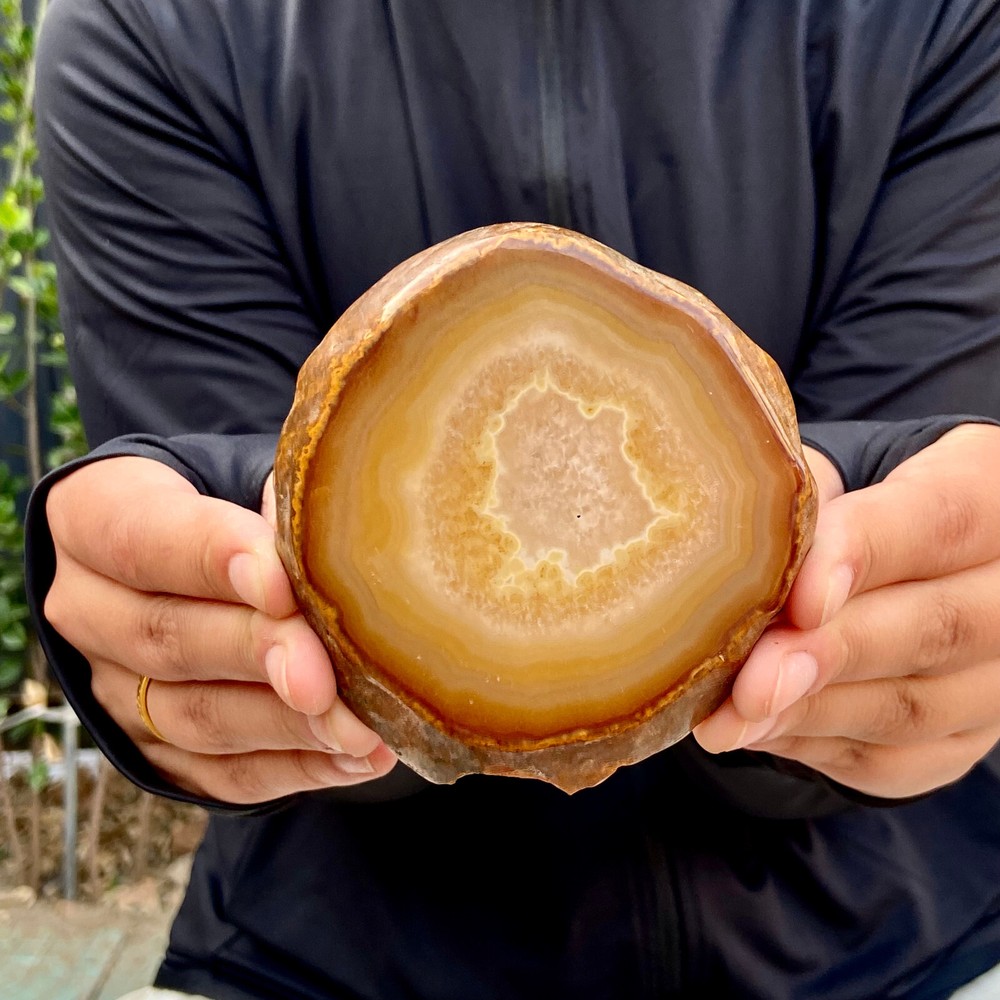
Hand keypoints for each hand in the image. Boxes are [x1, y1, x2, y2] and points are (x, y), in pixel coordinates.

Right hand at [44, 457, 395, 803]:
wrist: (218, 561)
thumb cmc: (242, 499)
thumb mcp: (248, 472)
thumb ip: (277, 494)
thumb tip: (312, 527)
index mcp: (95, 514)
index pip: (140, 538)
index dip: (211, 561)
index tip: (281, 585)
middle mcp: (89, 606)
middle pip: (165, 638)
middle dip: (258, 656)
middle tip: (325, 676)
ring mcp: (117, 688)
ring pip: (195, 717)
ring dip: (285, 726)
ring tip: (361, 729)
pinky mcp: (158, 750)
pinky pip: (223, 772)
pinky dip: (296, 767)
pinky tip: (358, 758)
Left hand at [694, 424, 999, 798]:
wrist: (879, 571)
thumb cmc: (841, 510)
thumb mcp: (826, 481)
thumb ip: (799, 502)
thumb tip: (738, 546)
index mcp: (986, 489)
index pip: (940, 520)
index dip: (865, 557)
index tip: (799, 602)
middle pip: (938, 628)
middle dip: (831, 656)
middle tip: (750, 685)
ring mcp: (997, 675)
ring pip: (915, 707)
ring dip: (809, 715)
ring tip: (727, 718)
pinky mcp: (961, 739)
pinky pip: (892, 757)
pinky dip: (812, 744)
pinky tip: (755, 728)